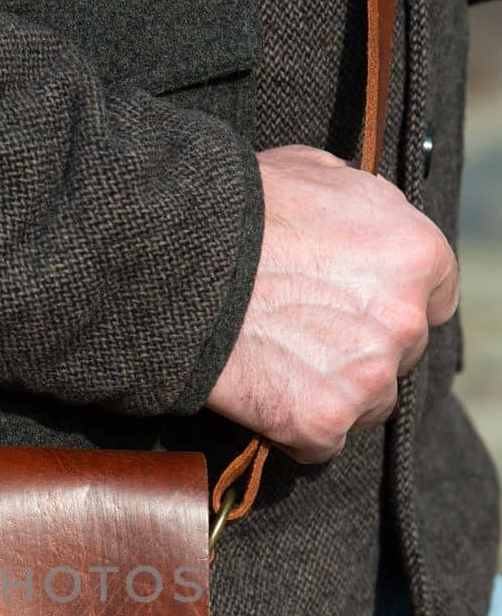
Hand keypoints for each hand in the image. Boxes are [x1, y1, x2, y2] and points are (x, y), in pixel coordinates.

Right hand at [207, 145, 458, 463]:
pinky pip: (321, 443)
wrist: (181, 260)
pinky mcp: (323, 420)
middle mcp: (405, 319)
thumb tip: (358, 222)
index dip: (392, 303)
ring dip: (333, 393)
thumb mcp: (315, 171)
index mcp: (417, 253)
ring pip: (369, 404)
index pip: (435, 298)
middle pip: (401, 355)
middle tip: (305, 337)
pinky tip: (264, 399)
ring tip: (280, 368)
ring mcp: (367, 376)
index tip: (358, 309)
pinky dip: (295, 431)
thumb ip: (358, 206)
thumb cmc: (241, 209)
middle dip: (362, 350)